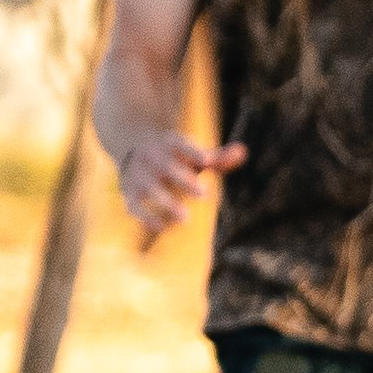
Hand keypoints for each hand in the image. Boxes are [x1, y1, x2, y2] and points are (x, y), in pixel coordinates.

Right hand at [116, 131, 243, 238]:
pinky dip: (145, 217)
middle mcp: (152, 158)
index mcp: (169, 144)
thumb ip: (218, 158)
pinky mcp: (129, 193)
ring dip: (166, 203)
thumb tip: (243, 152)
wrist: (131, 145)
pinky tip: (163, 229)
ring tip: (185, 219)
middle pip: (166, 167)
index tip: (207, 160)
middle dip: (183, 180)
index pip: (180, 145)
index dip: (193, 152)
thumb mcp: (194, 154)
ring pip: (150, 188)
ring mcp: (139, 175)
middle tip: (203, 193)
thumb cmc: (174, 155)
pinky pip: (134, 206)